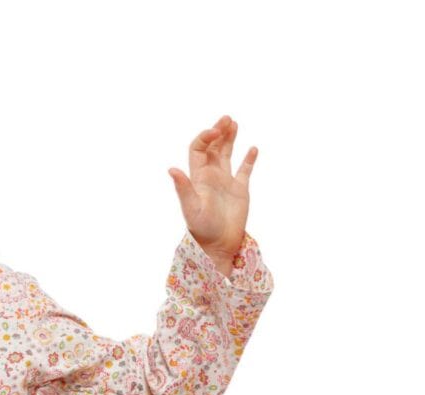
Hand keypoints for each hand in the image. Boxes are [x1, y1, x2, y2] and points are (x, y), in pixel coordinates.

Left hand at [168, 115, 256, 269]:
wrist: (217, 245)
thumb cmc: (201, 229)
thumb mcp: (190, 207)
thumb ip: (183, 188)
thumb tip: (172, 169)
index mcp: (198, 177)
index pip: (198, 149)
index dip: (205, 137)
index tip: (215, 131)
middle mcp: (211, 176)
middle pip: (213, 147)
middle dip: (219, 131)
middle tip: (227, 118)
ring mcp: (225, 182)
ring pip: (227, 154)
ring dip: (230, 139)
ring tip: (234, 123)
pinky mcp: (240, 190)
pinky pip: (244, 170)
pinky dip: (249, 159)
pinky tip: (253, 148)